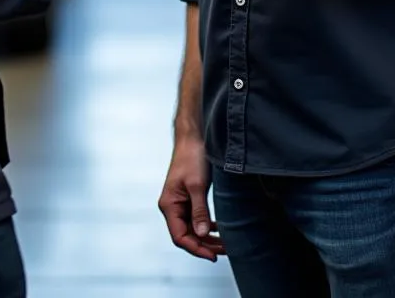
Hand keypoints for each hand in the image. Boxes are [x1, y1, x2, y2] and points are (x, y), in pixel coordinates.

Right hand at [159, 135, 225, 260]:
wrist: (192, 138)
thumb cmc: (191, 157)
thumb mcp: (197, 185)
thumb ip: (199, 210)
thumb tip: (203, 234)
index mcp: (168, 205)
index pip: (180, 236)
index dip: (196, 249)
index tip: (213, 256)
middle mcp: (171, 206)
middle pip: (186, 236)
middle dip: (205, 245)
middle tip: (225, 250)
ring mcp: (179, 203)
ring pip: (192, 229)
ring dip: (207, 237)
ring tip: (225, 244)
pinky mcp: (187, 198)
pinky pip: (195, 219)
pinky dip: (206, 226)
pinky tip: (218, 229)